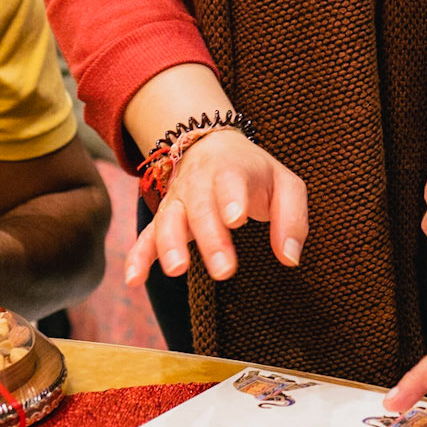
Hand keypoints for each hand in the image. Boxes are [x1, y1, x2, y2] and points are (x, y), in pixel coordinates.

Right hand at [126, 131, 307, 286]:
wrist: (211, 146)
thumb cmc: (256, 173)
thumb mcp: (286, 185)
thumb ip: (292, 220)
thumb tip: (290, 259)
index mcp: (233, 171)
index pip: (231, 182)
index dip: (231, 199)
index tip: (236, 219)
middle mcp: (200, 184)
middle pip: (201, 210)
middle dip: (210, 239)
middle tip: (224, 270)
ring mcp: (178, 201)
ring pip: (169, 221)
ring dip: (170, 245)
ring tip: (177, 270)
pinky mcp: (164, 218)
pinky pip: (146, 236)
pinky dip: (138, 256)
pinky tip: (134, 279)